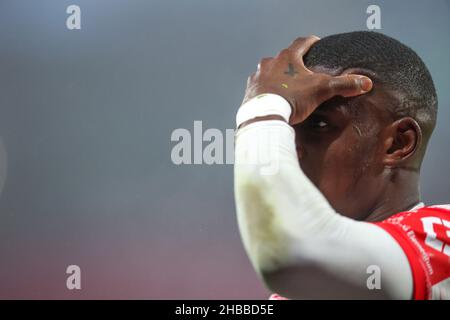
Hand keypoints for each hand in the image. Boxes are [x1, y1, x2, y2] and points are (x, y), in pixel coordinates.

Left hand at [242, 36, 372, 124]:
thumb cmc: (291, 99)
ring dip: (278, 76)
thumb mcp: (321, 90)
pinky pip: (260, 87)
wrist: (264, 116)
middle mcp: (269, 63)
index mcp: (287, 57)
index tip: (316, 43)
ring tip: (287, 86)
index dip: (311, 42)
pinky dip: (267, 90)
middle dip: (293, 63)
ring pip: (269, 71)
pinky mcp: (250, 91)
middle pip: (284, 57)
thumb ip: (343, 85)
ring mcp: (257, 76)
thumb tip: (365, 82)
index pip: (302, 42)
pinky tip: (272, 98)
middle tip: (302, 70)